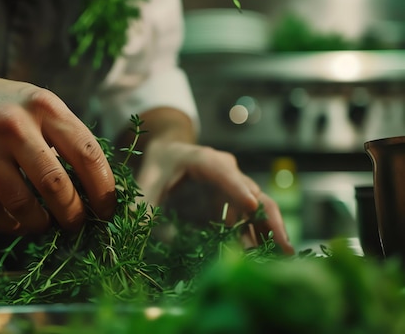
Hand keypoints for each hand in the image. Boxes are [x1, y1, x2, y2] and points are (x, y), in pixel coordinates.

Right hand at [0, 75, 115, 233]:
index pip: (87, 153)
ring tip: (45, 225)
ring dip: (40, 224)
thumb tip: (97, 187)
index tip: (107, 210)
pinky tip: (17, 222)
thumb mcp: (36, 105)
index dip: (103, 189)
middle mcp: (14, 125)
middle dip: (73, 214)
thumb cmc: (0, 106)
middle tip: (77, 224)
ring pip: (23, 204)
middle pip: (56, 185)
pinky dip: (10, 224)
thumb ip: (64, 137)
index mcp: (44, 106)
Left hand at [136, 141, 294, 254]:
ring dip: (270, 236)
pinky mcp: (235, 206)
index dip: (236, 188)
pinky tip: (266, 262)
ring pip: (260, 212)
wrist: (170, 153)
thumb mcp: (147, 180)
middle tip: (284, 248)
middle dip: (270, 221)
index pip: (223, 171)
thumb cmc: (159, 164)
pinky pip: (250, 223)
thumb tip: (133, 235)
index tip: (250, 205)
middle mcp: (229, 173)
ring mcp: (236, 190)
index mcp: (205, 160)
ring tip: (282, 263)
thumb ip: (140, 205)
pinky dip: (258, 241)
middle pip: (254, 195)